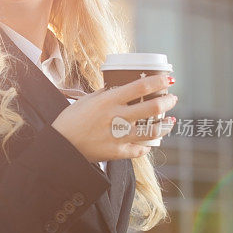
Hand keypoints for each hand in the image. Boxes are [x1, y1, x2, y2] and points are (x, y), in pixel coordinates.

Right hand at [51, 73, 177, 162]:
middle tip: (172, 99)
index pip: (141, 87)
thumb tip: (120, 87)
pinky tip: (150, 142)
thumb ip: (105, 94)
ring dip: (165, 125)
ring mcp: (118, 136)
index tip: (168, 79)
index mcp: (109, 101)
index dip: (159, 81)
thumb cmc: (70, 120)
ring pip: (151, 131)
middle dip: (167, 102)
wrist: (60, 145)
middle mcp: (116, 117)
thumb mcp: (86, 100)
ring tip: (170, 122)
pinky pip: (139, 150)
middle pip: (152, 108)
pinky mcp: (116, 152)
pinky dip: (146, 146)